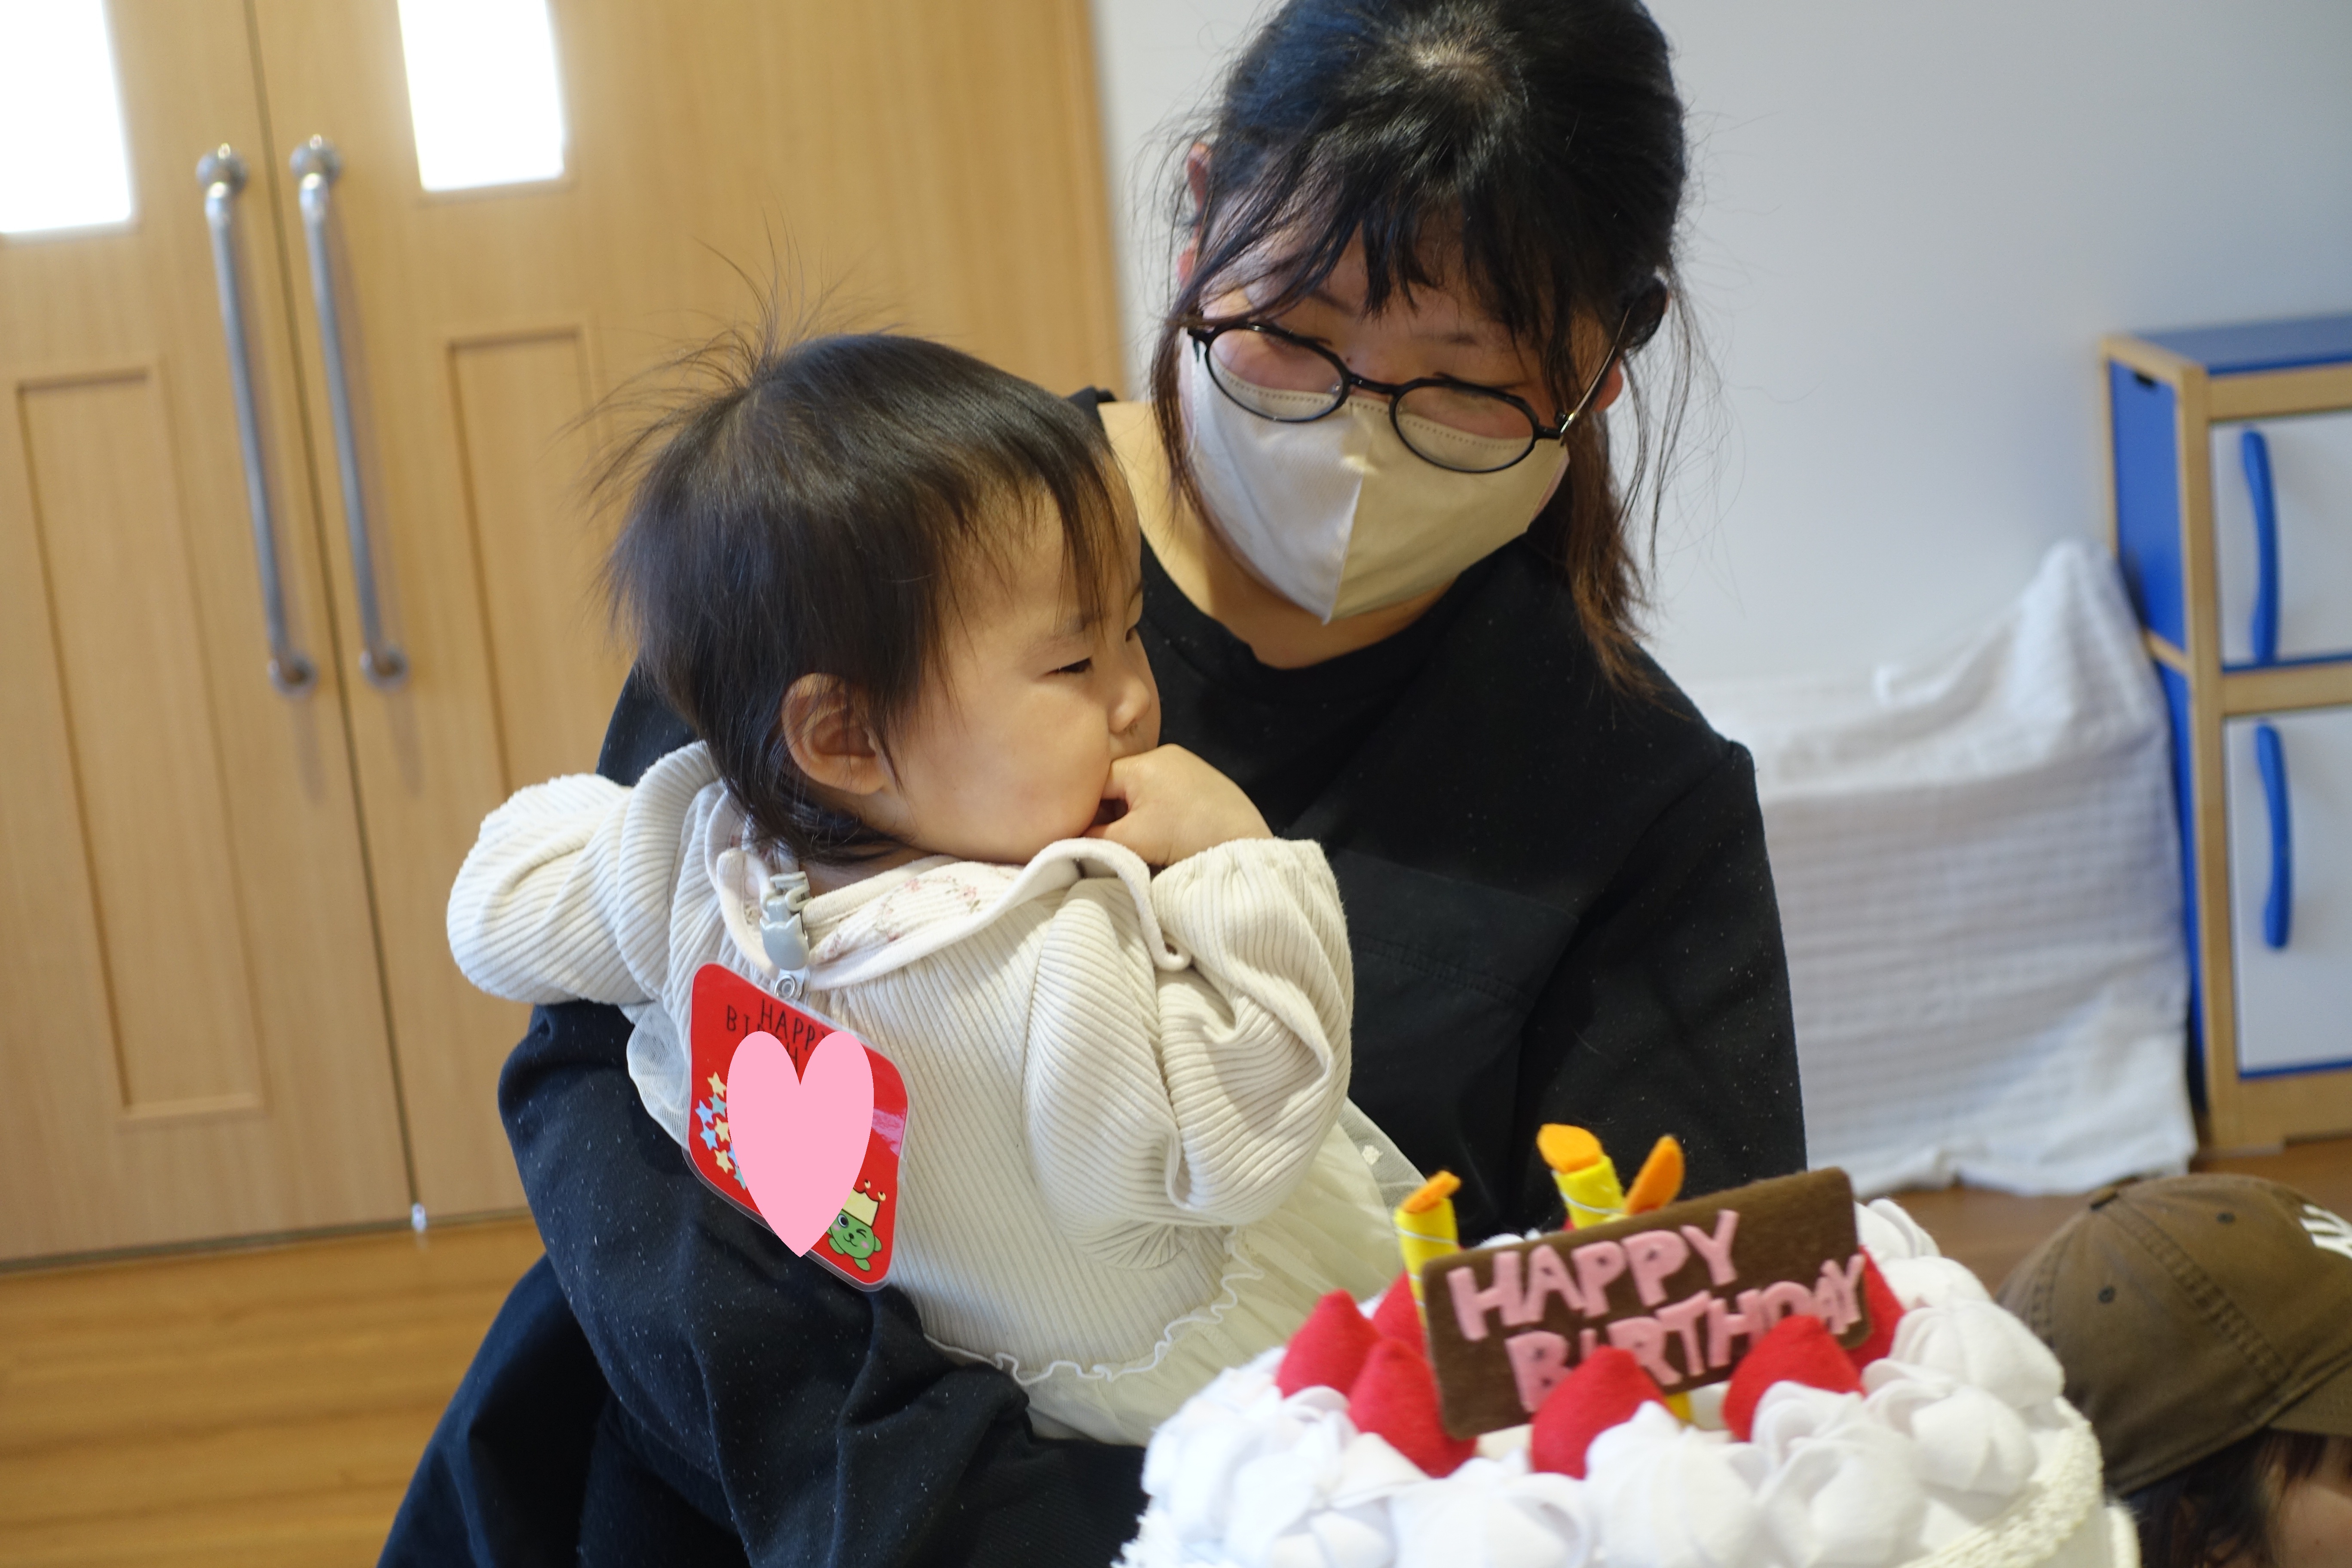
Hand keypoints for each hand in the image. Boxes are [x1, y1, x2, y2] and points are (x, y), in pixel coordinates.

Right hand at [1085, 745, 1269, 864]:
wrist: (1244, 846)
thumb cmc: (1185, 838)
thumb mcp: (1131, 840)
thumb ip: (1093, 837)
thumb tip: (1068, 838)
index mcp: (1143, 763)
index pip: (1097, 782)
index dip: (1085, 811)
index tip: (1082, 836)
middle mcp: (1164, 754)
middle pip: (1118, 783)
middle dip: (1109, 812)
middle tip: (1108, 842)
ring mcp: (1186, 764)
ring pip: (1140, 788)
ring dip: (1131, 813)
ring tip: (1137, 840)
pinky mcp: (1203, 779)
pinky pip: (1164, 791)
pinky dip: (1155, 810)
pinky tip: (1162, 832)